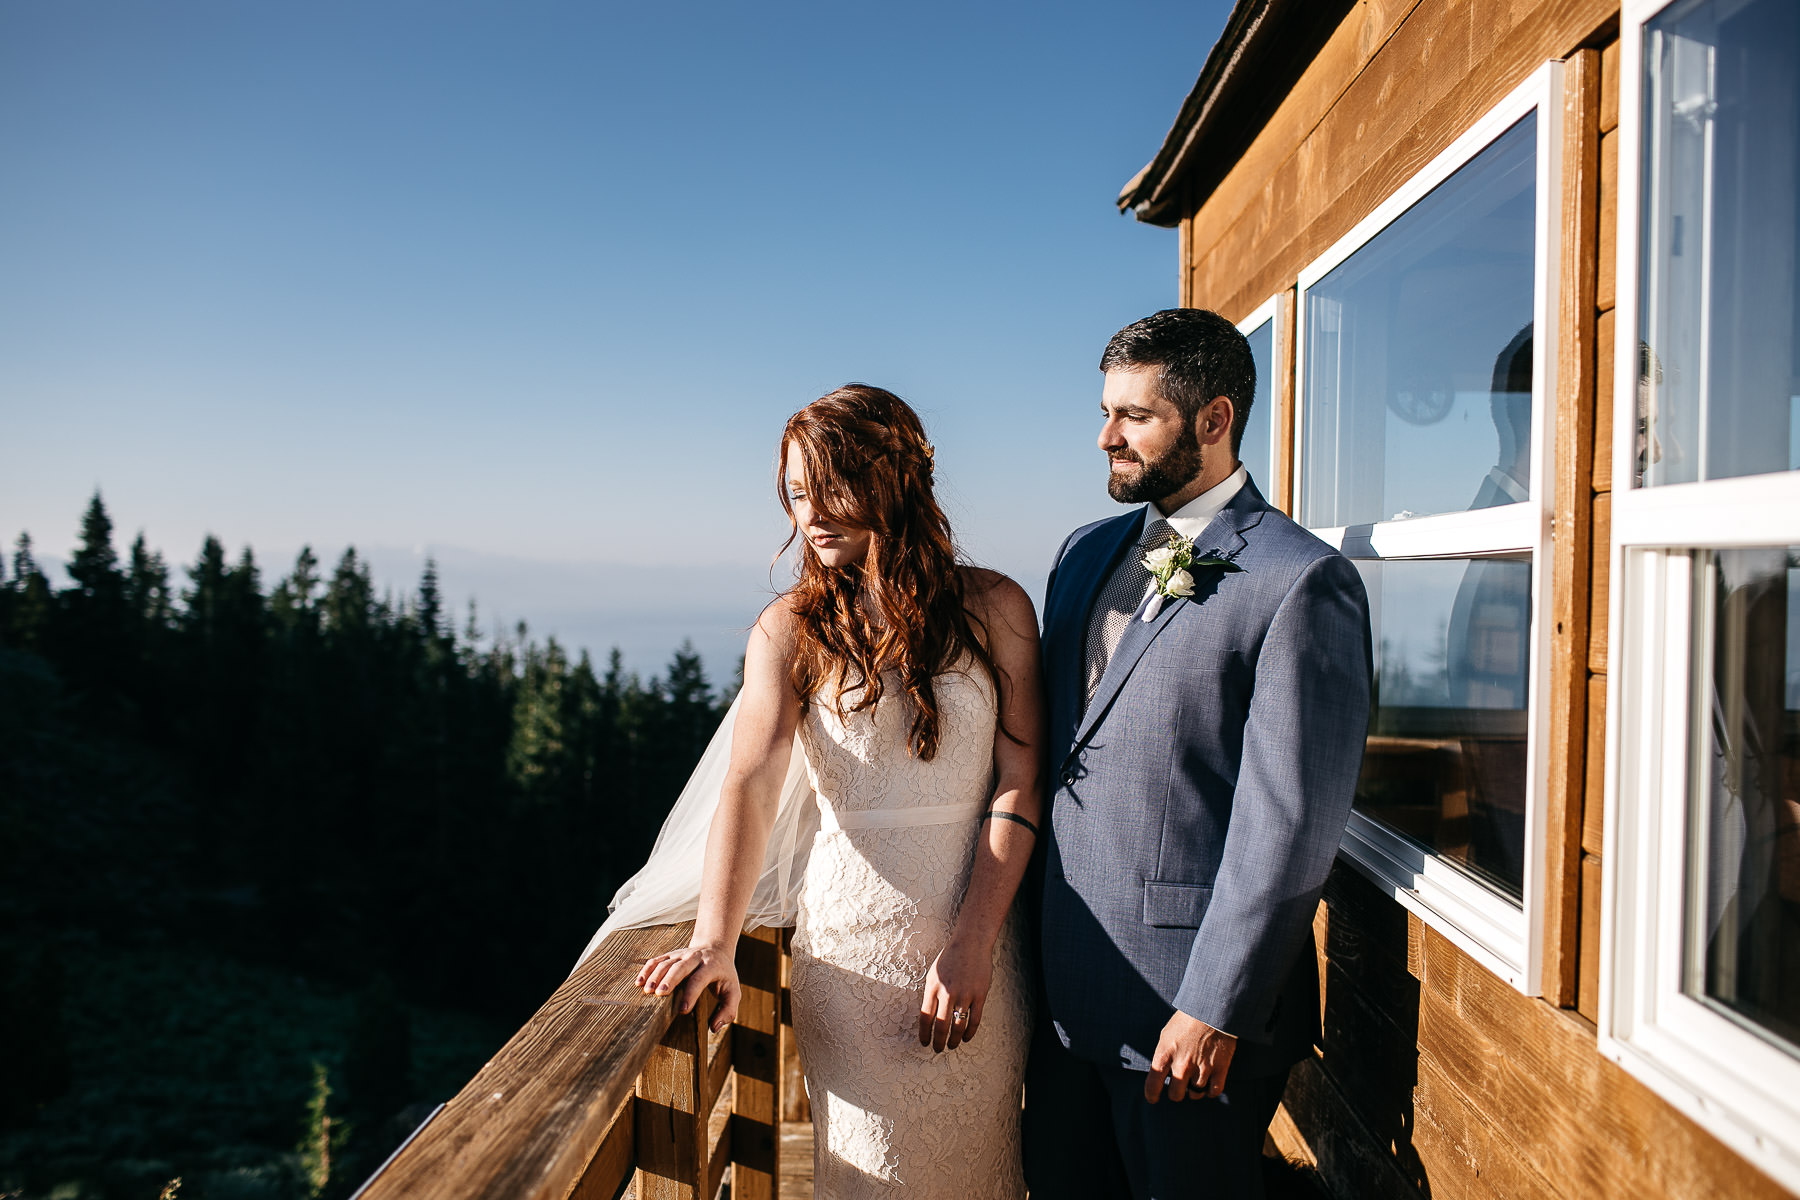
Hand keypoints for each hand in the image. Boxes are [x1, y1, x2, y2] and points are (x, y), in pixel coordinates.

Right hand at [637, 943, 739, 1033]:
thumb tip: (714, 1028)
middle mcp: (695, 958)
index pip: (700, 979)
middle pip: (680, 967)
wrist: (716, 949)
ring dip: (655, 976)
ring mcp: (682, 954)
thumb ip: (728, 1011)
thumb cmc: (724, 976)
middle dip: (669, 980)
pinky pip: (657, 960)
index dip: (691, 994)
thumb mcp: (733, 992)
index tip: (683, 1010)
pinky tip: (639, 982)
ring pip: (666, 962)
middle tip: (659, 995)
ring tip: (646, 991)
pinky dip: (647, 970)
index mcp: (712, 967)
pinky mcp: (671, 955)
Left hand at [917, 934, 991, 1052]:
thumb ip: (931, 995)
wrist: (970, 943)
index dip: (925, 1034)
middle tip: (937, 1050)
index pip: (926, 1018)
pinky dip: (970, 1032)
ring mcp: (965, 994)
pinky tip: (966, 1038)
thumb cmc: (950, 959)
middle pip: (941, 1025)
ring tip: (952, 1046)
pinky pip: (975, 1019)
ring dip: (954, 1040)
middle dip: (938, 1042)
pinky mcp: (980, 995)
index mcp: (932, 988)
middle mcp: (947, 992)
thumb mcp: (933, 975)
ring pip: (958, 1025)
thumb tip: (929, 1018)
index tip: (924, 1043)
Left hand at [1144, 1010, 1235, 1102]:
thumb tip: (1161, 1072)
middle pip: (1175, 1095)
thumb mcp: (1166, 1034)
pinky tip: (1208, 1084)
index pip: (1153, 1084)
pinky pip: (1213, 1092)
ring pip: (1195, 1094)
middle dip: (1176, 1093)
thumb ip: (1163, 1055)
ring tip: (1195, 1080)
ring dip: (1194, 1090)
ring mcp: (1201, 1068)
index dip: (1151, 1095)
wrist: (1212, 1009)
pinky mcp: (1220, 1069)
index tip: (1153, 1099)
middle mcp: (1182, 1065)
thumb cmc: (1187, 1020)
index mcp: (1165, 1054)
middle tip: (1179, 1086)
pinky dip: (1210, 1091)